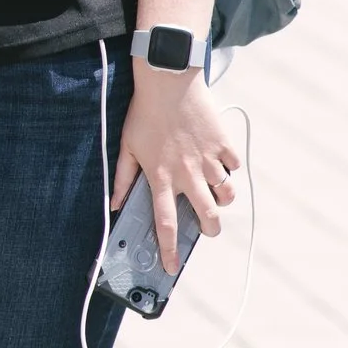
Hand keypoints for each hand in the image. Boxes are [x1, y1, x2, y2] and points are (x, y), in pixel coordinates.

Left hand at [114, 65, 240, 272]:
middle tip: (207, 226)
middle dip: (211, 229)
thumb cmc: (144, 112)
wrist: (167, 80)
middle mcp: (186, 173)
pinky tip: (219, 161)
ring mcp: (207, 160)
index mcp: (160, 176)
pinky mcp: (223, 144)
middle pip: (208, 217)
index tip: (171, 267)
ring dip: (222, 198)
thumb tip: (114, 204)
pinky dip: (229, 168)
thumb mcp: (127, 146)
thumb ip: (124, 178)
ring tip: (213, 192)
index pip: (164, 222)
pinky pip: (233, 166)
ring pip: (227, 195)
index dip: (168, 249)